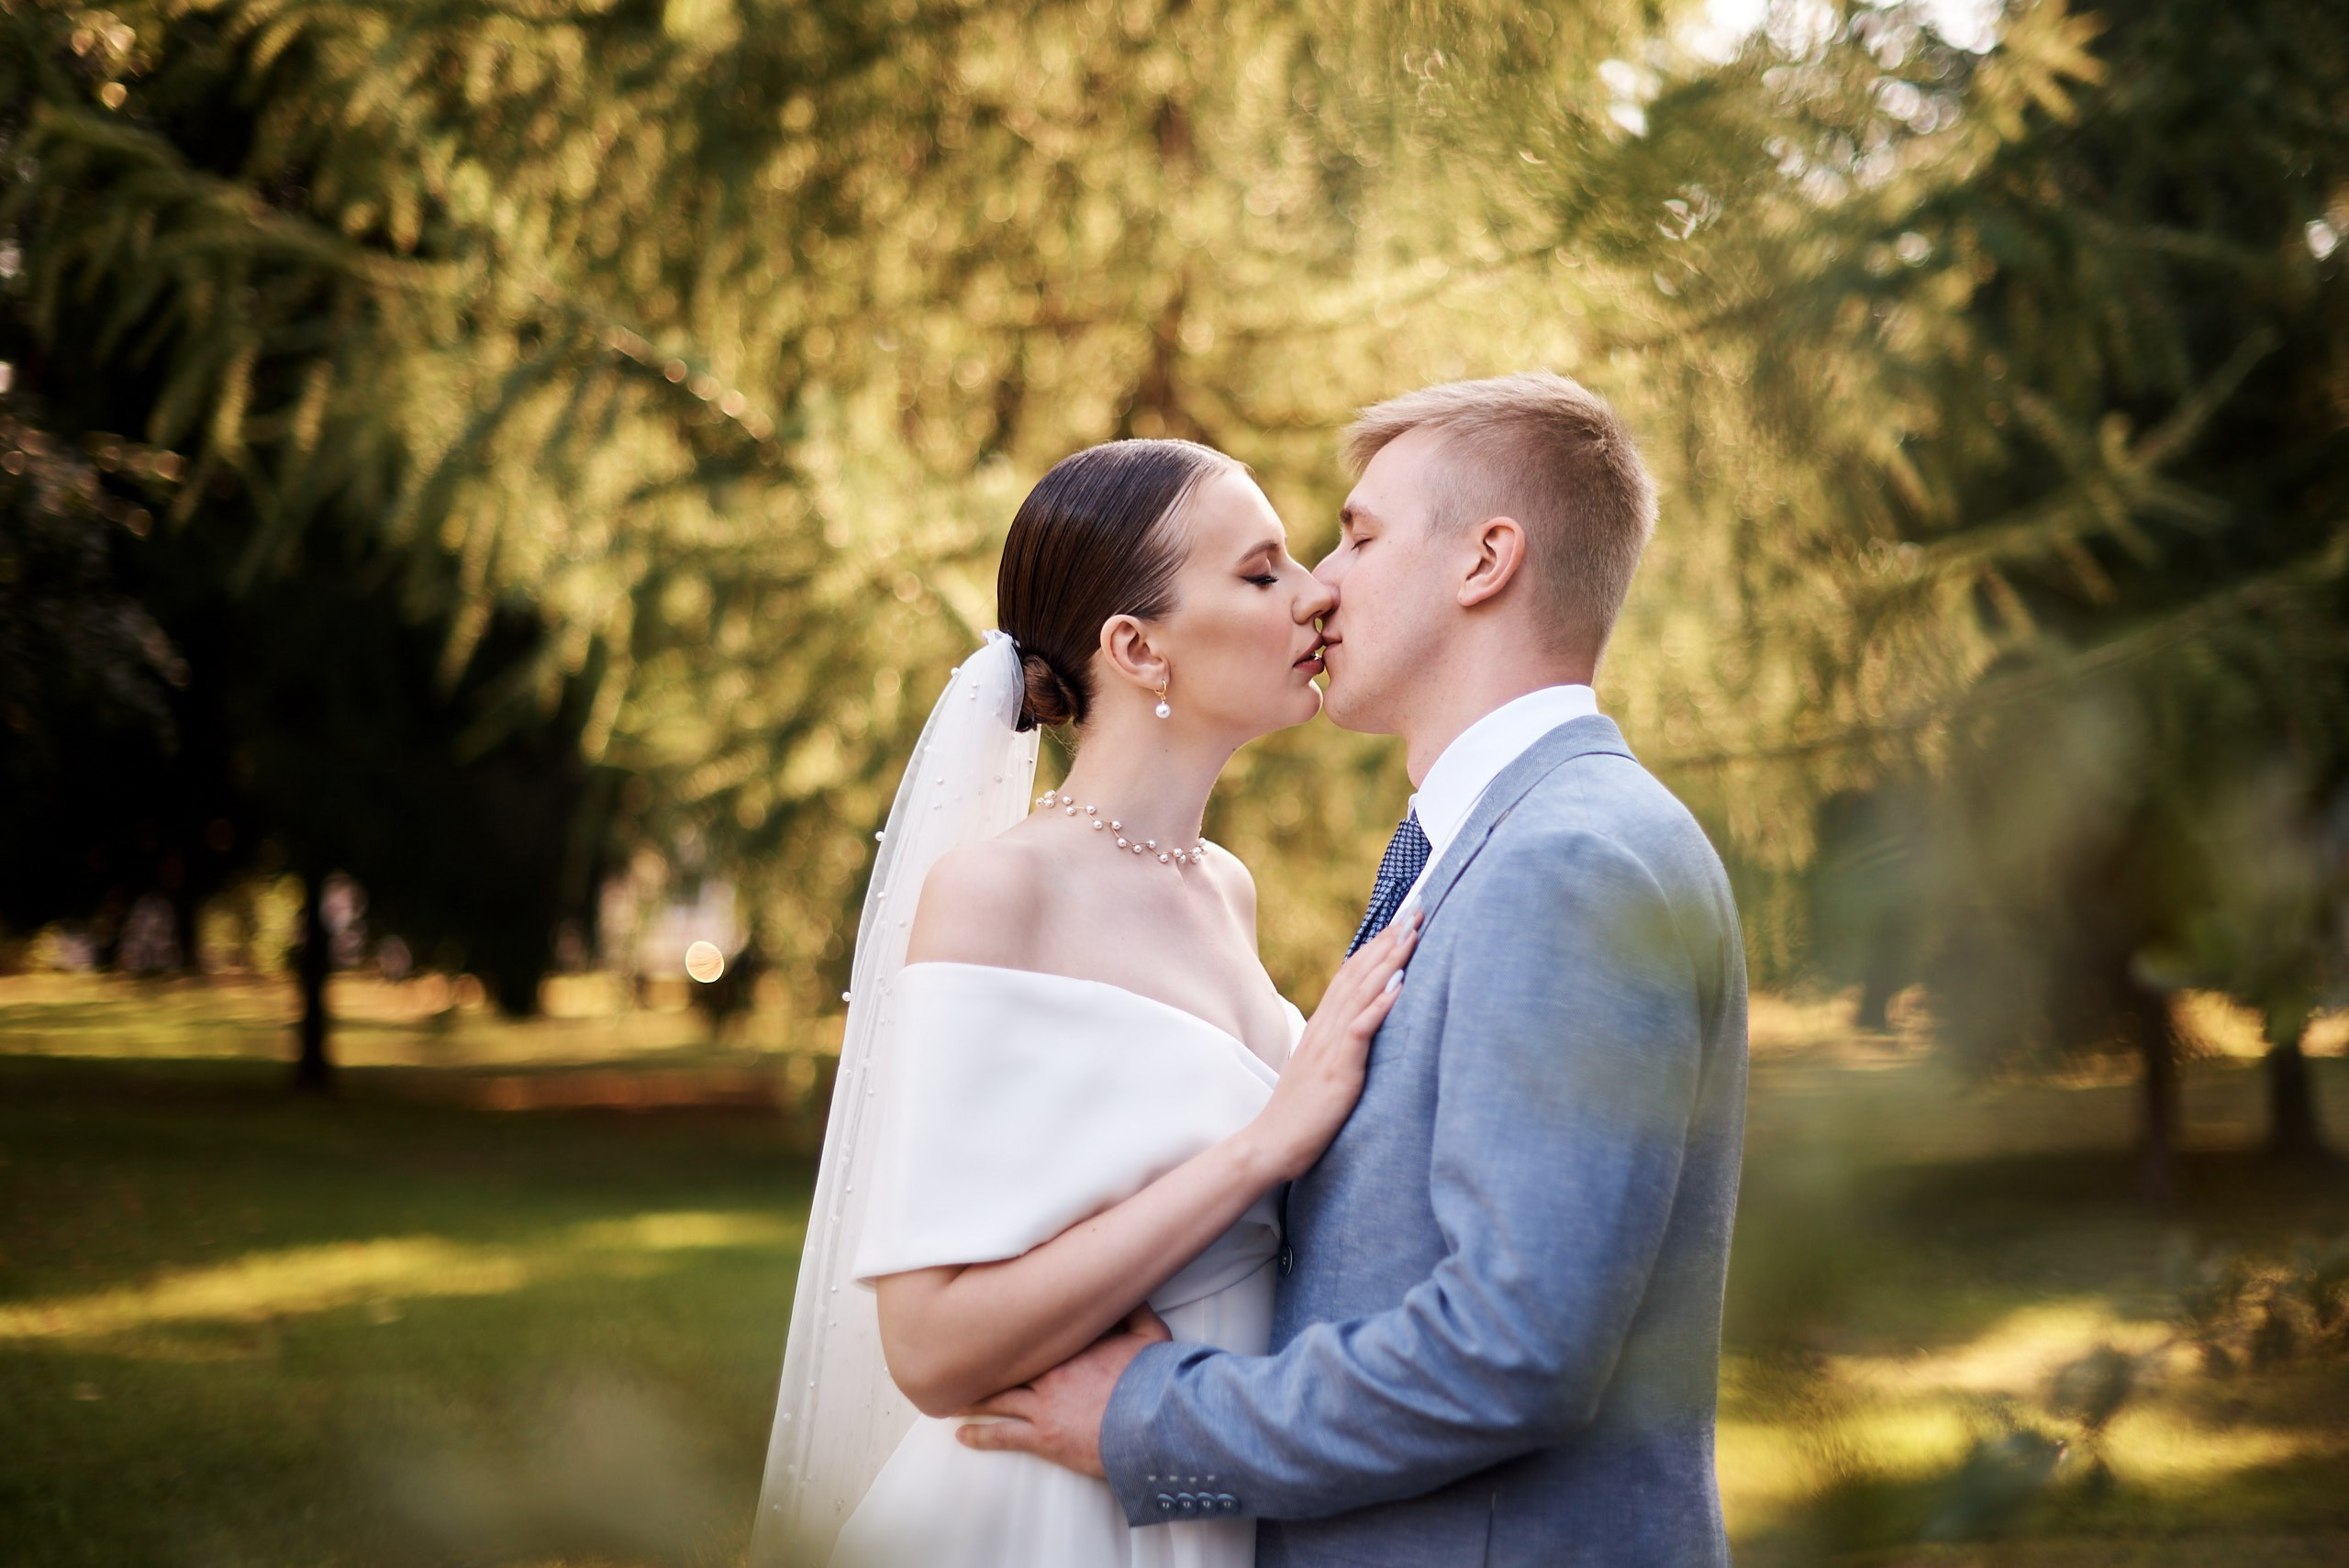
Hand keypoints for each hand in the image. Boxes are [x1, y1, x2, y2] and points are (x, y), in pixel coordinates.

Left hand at [955, 1306, 1171, 1476]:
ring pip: (997, 1397)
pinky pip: (1003, 1435)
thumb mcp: (1150, 1334)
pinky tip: (962, 1435)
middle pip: (1006, 1362)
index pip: (1034, 1332)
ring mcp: (1044, 1404)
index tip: (994, 1320)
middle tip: (958, 1356)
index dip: (1011, 1328)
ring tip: (951, 1394)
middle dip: (982, 1360)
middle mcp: (1050, 1370)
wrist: (1155, 1421)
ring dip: (973, 1396)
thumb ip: (1134, 1309)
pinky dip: (980, 1435)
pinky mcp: (1044, 1437)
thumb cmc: (1155, 1379)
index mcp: (1071, 1344)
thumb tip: (1128, 1287)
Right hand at [1245, 908, 1418, 1181]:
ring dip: (1389, 959)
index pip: (1351, 975)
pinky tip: (1400, 983)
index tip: (1401, 921)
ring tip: (1413, 931)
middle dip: (1389, 940)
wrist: (1271, 1142)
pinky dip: (1381, 1003)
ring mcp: (1330, 1045)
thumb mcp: (1321, 1070)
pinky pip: (1361, 1028)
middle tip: (1416, 908)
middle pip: (1359, 972)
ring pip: (1362, 991)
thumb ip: (1337, 1046)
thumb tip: (1357, 1031)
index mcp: (1322, 1027)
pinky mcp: (1338, 1067)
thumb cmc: (1299, 1113)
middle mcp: (1325, 1028)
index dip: (1376, 946)